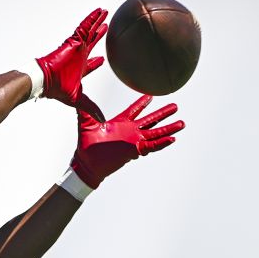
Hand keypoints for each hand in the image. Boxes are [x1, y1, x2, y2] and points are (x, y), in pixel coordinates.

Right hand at [36, 8, 107, 119]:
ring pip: (89, 32)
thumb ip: (91, 107)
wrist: (44, 80)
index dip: (96, 63)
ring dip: (97, 22)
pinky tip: (99, 11)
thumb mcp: (79, 99)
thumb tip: (101, 120)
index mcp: (78, 70)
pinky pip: (85, 26)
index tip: (102, 60)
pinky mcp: (73, 41)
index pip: (89, 65)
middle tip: (105, 28)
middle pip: (91, 43)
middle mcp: (78, 57)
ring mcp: (76, 48)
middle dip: (98, 36)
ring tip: (105, 13)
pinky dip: (92, 18)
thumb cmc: (57, 89)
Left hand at [70, 94, 184, 187]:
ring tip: (182, 123)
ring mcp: (133, 141)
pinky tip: (172, 139)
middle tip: (175, 105)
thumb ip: (84, 108)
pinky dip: (162, 143)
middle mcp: (129, 131)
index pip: (134, 110)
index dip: (142, 103)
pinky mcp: (134, 150)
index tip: (151, 95)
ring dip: (168, 129)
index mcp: (120, 123)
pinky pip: (151, 146)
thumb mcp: (85, 122)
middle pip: (150, 120)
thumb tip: (76, 93)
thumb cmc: (85, 145)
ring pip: (155, 133)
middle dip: (163, 113)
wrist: (86, 163)